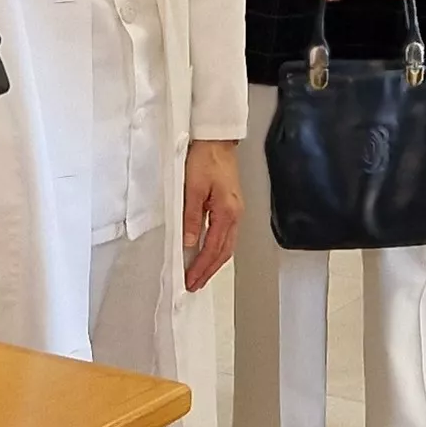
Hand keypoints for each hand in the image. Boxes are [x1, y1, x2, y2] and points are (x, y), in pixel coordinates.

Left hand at [180, 140, 242, 291]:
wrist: (217, 141)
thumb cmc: (205, 159)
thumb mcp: (192, 188)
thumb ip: (191, 217)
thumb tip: (190, 243)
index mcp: (226, 212)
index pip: (213, 248)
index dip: (201, 267)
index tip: (190, 280)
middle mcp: (235, 215)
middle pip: (224, 252)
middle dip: (209, 271)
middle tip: (194, 285)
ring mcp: (235, 212)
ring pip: (227, 246)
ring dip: (214, 263)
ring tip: (200, 275)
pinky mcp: (231, 207)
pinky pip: (226, 236)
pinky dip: (217, 250)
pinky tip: (209, 254)